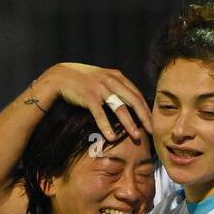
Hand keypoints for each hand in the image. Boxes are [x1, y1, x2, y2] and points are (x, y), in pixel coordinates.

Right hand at [34, 62, 152, 142]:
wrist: (60, 76)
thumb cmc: (83, 80)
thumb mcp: (103, 78)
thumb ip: (117, 86)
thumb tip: (132, 100)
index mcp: (117, 76)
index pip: (137, 94)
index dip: (147, 109)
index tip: (153, 122)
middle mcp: (111, 81)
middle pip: (133, 101)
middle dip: (144, 117)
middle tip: (152, 131)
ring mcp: (100, 88)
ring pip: (119, 108)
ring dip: (129, 123)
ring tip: (137, 136)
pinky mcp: (88, 96)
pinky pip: (100, 114)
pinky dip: (106, 126)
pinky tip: (112, 138)